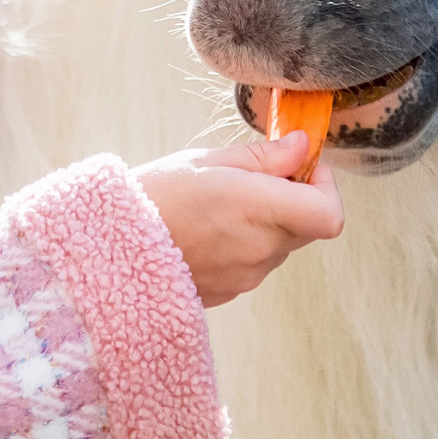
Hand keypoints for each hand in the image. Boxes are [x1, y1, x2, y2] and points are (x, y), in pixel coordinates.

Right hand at [133, 135, 344, 307]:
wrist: (108, 250)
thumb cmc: (153, 196)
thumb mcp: (206, 161)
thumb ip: (263, 157)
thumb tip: (302, 146)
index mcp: (258, 210)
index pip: (329, 214)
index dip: (326, 187)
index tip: (302, 167)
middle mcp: (260, 249)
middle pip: (308, 226)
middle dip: (294, 199)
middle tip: (255, 177)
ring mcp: (247, 276)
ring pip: (281, 245)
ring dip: (267, 223)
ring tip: (219, 205)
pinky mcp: (231, 292)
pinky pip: (255, 263)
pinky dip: (245, 244)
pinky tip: (207, 230)